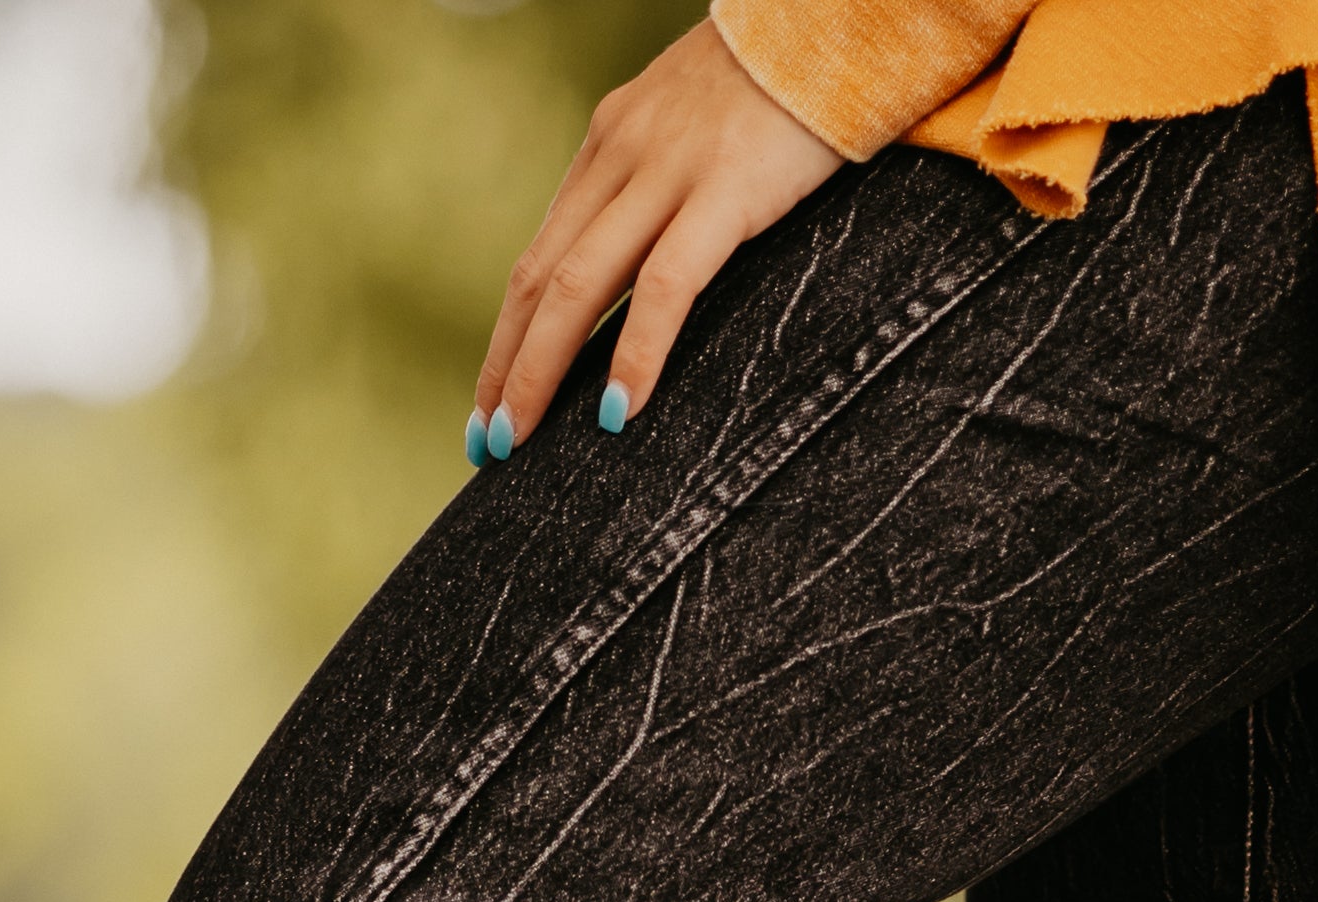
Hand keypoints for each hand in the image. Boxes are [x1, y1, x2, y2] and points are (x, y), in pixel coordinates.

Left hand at [472, 20, 841, 453]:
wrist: (831, 23)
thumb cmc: (780, 87)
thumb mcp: (699, 131)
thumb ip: (666, 187)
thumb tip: (651, 265)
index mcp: (610, 145)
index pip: (540, 256)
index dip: (509, 335)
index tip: (492, 399)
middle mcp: (619, 157)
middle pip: (538, 280)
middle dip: (506, 366)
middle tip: (486, 444)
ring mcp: (665, 173)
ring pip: (576, 286)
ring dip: (540, 371)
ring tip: (518, 441)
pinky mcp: (721, 191)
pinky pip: (664, 285)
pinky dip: (634, 353)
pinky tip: (618, 413)